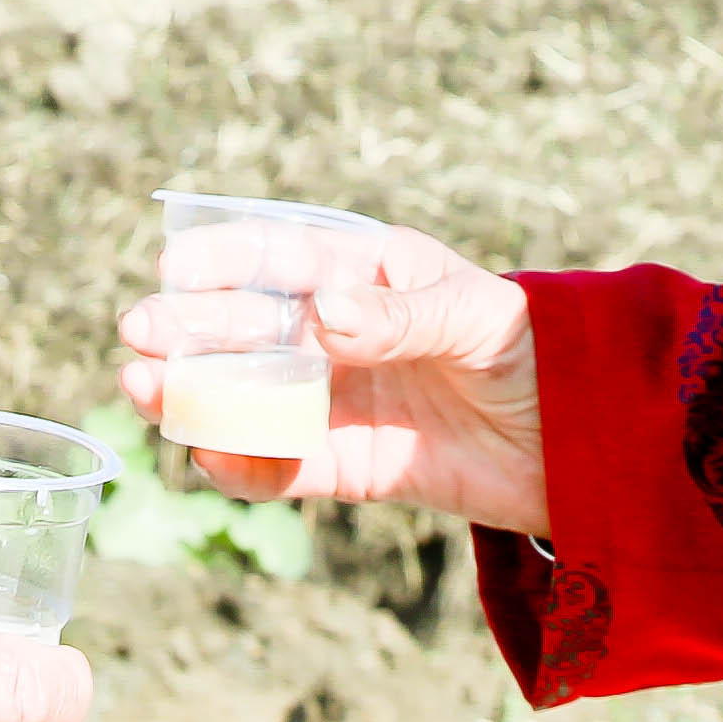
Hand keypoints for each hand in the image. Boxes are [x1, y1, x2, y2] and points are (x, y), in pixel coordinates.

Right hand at [114, 217, 545, 538]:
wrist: (584, 445)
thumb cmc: (535, 351)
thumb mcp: (477, 320)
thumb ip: (402, 318)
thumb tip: (323, 314)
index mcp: (368, 272)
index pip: (285, 255)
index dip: (227, 259)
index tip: (175, 266)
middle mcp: (339, 332)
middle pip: (250, 327)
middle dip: (191, 329)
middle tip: (138, 335)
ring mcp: (337, 399)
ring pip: (247, 395)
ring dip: (193, 393)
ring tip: (142, 390)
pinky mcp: (347, 466)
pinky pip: (281, 466)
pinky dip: (241, 464)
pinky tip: (207, 457)